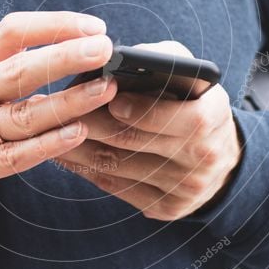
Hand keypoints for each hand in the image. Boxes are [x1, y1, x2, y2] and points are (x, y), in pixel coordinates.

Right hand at [0, 12, 117, 228]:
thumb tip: (64, 60)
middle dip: (64, 57)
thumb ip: (2, 78)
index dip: (53, 26)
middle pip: (17, 70)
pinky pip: (9, 156)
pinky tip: (75, 134)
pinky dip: (46, 146)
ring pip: (19, 115)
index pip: (10, 33)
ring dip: (66, 102)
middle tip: (104, 49)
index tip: (93, 27)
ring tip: (103, 91)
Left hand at [56, 41, 242, 220]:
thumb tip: (115, 61)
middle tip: (59, 108)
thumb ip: (161, 60)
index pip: (175, 116)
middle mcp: (203, 157)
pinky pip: (116, 188)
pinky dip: (85, 169)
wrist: (218, 157)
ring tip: (50, 128)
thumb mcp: (189, 74)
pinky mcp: (165, 207)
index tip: (109, 98)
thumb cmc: (192, 102)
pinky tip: (64, 152)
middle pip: (135, 141)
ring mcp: (184, 188)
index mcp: (214, 117)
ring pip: (118, 166)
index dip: (140, 109)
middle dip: (92, 123)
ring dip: (77, 147)